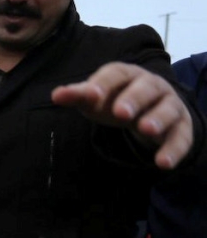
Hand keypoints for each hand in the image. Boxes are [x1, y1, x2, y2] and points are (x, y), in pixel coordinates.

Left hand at [50, 62, 193, 169]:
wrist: (148, 108)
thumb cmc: (114, 99)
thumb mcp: (95, 98)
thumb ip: (78, 96)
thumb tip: (56, 95)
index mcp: (126, 74)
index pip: (115, 74)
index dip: (102, 84)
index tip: (91, 96)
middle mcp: (151, 85)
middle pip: (145, 88)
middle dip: (134, 99)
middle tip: (121, 113)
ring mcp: (169, 104)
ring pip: (168, 109)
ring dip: (158, 118)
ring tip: (146, 129)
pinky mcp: (181, 126)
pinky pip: (181, 137)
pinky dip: (173, 149)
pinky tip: (162, 163)